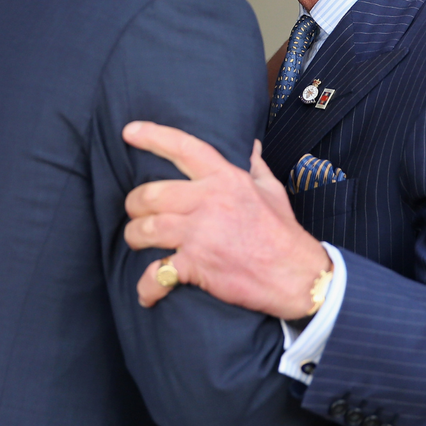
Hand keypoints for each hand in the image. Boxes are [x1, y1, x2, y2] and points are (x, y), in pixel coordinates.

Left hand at [122, 121, 330, 319]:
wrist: (296, 276)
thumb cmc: (282, 233)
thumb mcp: (272, 191)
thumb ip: (255, 166)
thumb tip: (250, 145)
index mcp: (226, 179)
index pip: (184, 148)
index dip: (152, 136)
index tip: (129, 132)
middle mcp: (209, 202)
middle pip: (151, 194)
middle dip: (135, 204)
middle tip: (135, 211)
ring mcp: (200, 234)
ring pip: (145, 229)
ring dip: (134, 237)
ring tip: (137, 241)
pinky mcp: (196, 265)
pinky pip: (157, 274)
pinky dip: (147, 287)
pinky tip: (147, 294)